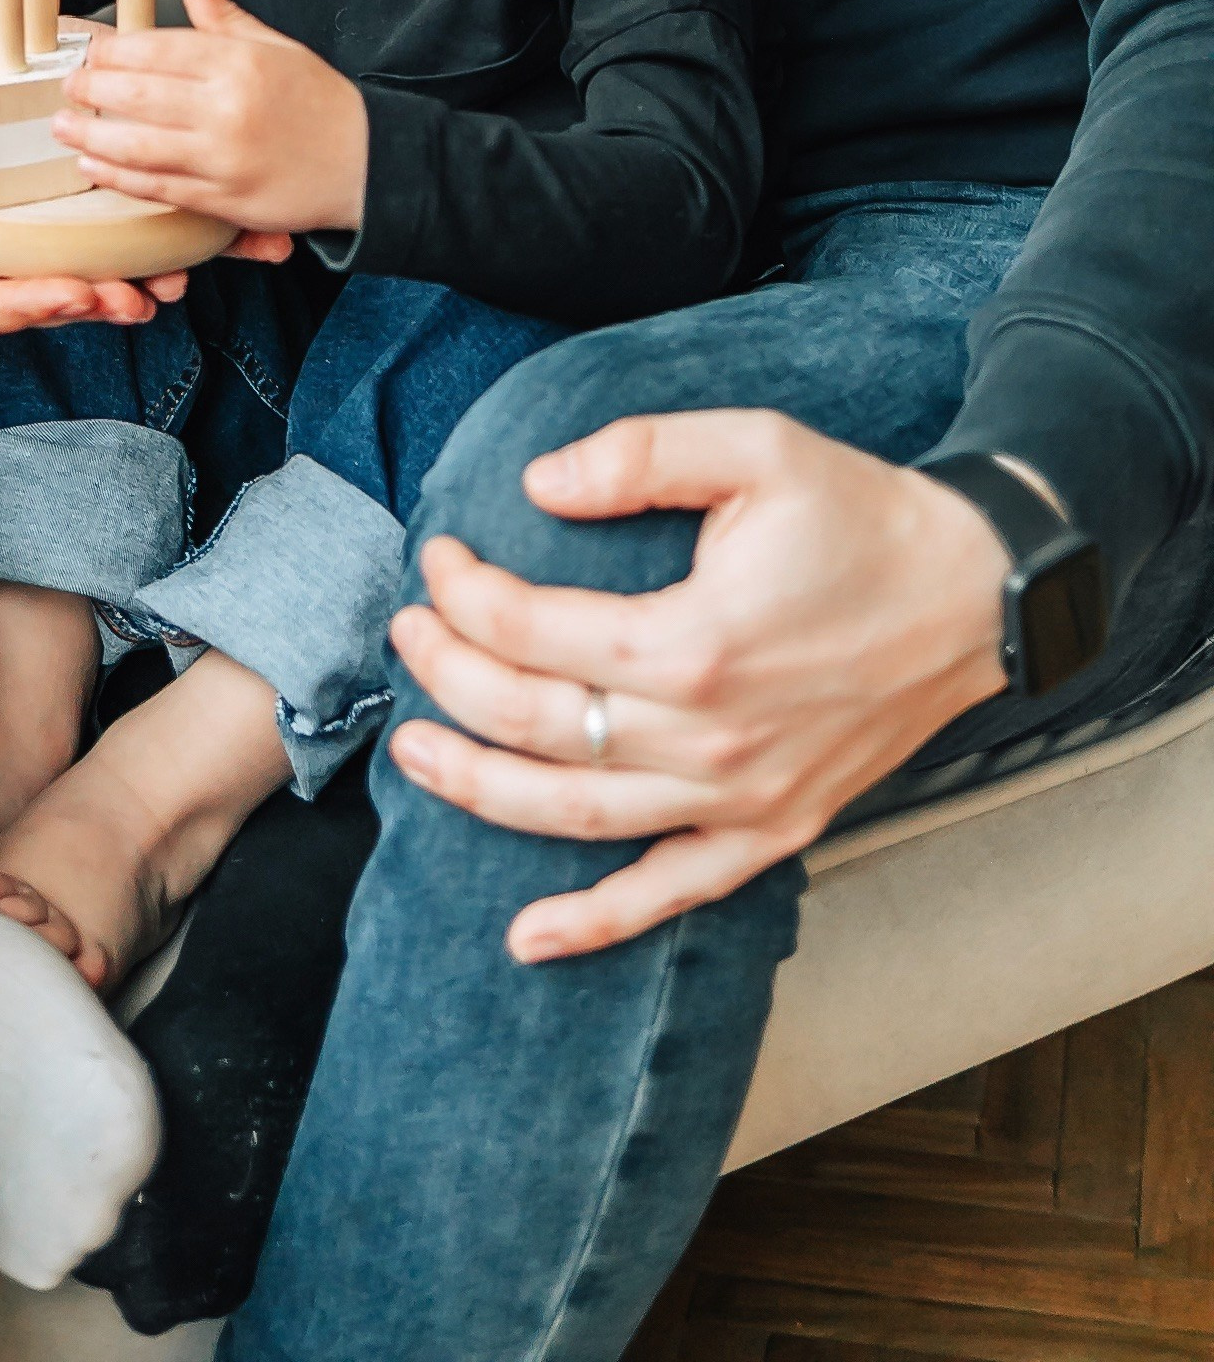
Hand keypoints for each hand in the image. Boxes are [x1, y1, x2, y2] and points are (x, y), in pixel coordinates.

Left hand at [51, 0, 368, 233]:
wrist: (371, 164)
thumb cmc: (322, 102)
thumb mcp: (279, 47)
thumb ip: (227, 17)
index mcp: (239, 62)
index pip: (157, 49)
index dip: (113, 52)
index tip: (89, 53)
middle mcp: (228, 107)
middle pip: (138, 95)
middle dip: (91, 91)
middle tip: (66, 88)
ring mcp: (225, 157)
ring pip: (139, 145)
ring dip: (92, 135)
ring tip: (64, 127)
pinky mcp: (226, 199)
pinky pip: (160, 186)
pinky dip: (120, 177)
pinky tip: (94, 166)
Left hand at [384, 410, 1011, 962]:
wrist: (974, 593)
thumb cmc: (861, 516)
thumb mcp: (754, 446)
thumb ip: (639, 455)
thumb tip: (538, 483)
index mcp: (694, 643)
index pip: (533, 632)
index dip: (466, 595)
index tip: (440, 559)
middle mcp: (710, 738)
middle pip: (536, 725)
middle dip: (450, 678)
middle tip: (408, 634)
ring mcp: (742, 798)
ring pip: (579, 817)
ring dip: (482, 793)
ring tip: (413, 755)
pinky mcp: (773, 831)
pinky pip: (671, 894)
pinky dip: (596, 923)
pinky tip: (527, 936)